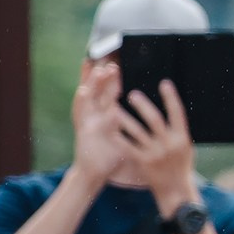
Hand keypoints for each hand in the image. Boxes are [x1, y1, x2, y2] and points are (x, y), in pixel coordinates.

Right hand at [68, 62, 127, 183]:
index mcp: (106, 115)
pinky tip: (83, 91)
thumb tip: (153, 121)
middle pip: (98, 90)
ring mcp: (86, 120)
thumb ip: (134, 127)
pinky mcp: (81, 129)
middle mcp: (95, 115)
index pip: (110, 93)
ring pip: (88, 97)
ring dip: (91, 82)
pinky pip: (81, 114)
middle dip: (103, 75)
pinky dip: (81, 102)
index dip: (113, 79)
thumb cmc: (112, 155)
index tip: (118, 64)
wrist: (95, 172)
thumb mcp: (125, 138)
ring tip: (96, 69)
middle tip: (110, 60)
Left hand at [116, 79, 198, 212]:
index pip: (178, 113)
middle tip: (131, 94)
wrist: (175, 191)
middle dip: (142, 105)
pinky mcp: (143, 162)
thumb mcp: (185, 147)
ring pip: (137, 131)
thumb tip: (171, 109)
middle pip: (154, 120)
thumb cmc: (180, 166)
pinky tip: (109, 128)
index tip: (164, 83)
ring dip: (124, 118)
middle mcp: (169, 145)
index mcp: (182, 139)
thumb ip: (177, 131)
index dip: (171, 98)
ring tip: (113, 106)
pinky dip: (118, 136)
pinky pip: (127, 146)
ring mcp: (155, 154)